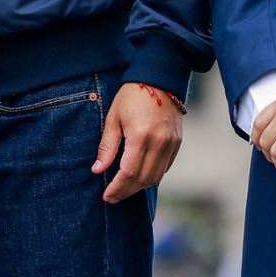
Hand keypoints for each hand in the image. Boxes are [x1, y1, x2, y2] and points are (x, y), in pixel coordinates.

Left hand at [93, 82, 183, 203]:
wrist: (159, 79)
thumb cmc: (131, 96)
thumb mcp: (113, 118)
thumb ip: (107, 146)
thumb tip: (98, 170)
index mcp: (141, 136)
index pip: (129, 172)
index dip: (117, 187)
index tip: (106, 196)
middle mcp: (159, 142)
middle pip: (144, 179)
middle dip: (127, 191)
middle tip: (113, 197)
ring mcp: (171, 143)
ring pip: (156, 177)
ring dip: (139, 187)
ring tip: (124, 189)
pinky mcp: (177, 142)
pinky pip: (165, 167)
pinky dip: (152, 175)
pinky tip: (140, 176)